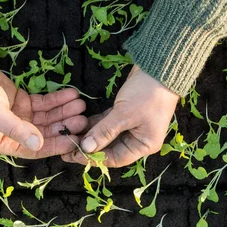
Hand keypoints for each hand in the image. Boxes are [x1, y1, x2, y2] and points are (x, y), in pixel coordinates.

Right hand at [0, 61, 87, 158]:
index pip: (35, 150)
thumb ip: (17, 129)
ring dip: (64, 111)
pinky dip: (57, 99)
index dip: (55, 145)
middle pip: (46, 132)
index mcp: (4, 143)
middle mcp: (15, 133)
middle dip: (64, 124)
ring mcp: (21, 116)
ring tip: (80, 103)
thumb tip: (38, 145)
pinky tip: (70, 94)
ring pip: (48, 117)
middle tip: (82, 118)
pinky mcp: (24, 101)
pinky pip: (44, 103)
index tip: (74, 140)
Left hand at [62, 65, 178, 166]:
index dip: (94, 158)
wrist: (160, 67)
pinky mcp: (125, 114)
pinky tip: (78, 124)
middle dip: (90, 148)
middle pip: (110, 149)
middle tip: (66, 147)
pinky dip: (95, 124)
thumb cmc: (147, 94)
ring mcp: (132, 127)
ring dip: (90, 135)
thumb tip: (86, 148)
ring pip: (107, 136)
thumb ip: (104, 132)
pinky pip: (108, 124)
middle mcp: (138, 139)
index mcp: (144, 145)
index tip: (73, 155)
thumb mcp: (125, 114)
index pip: (115, 159)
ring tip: (69, 135)